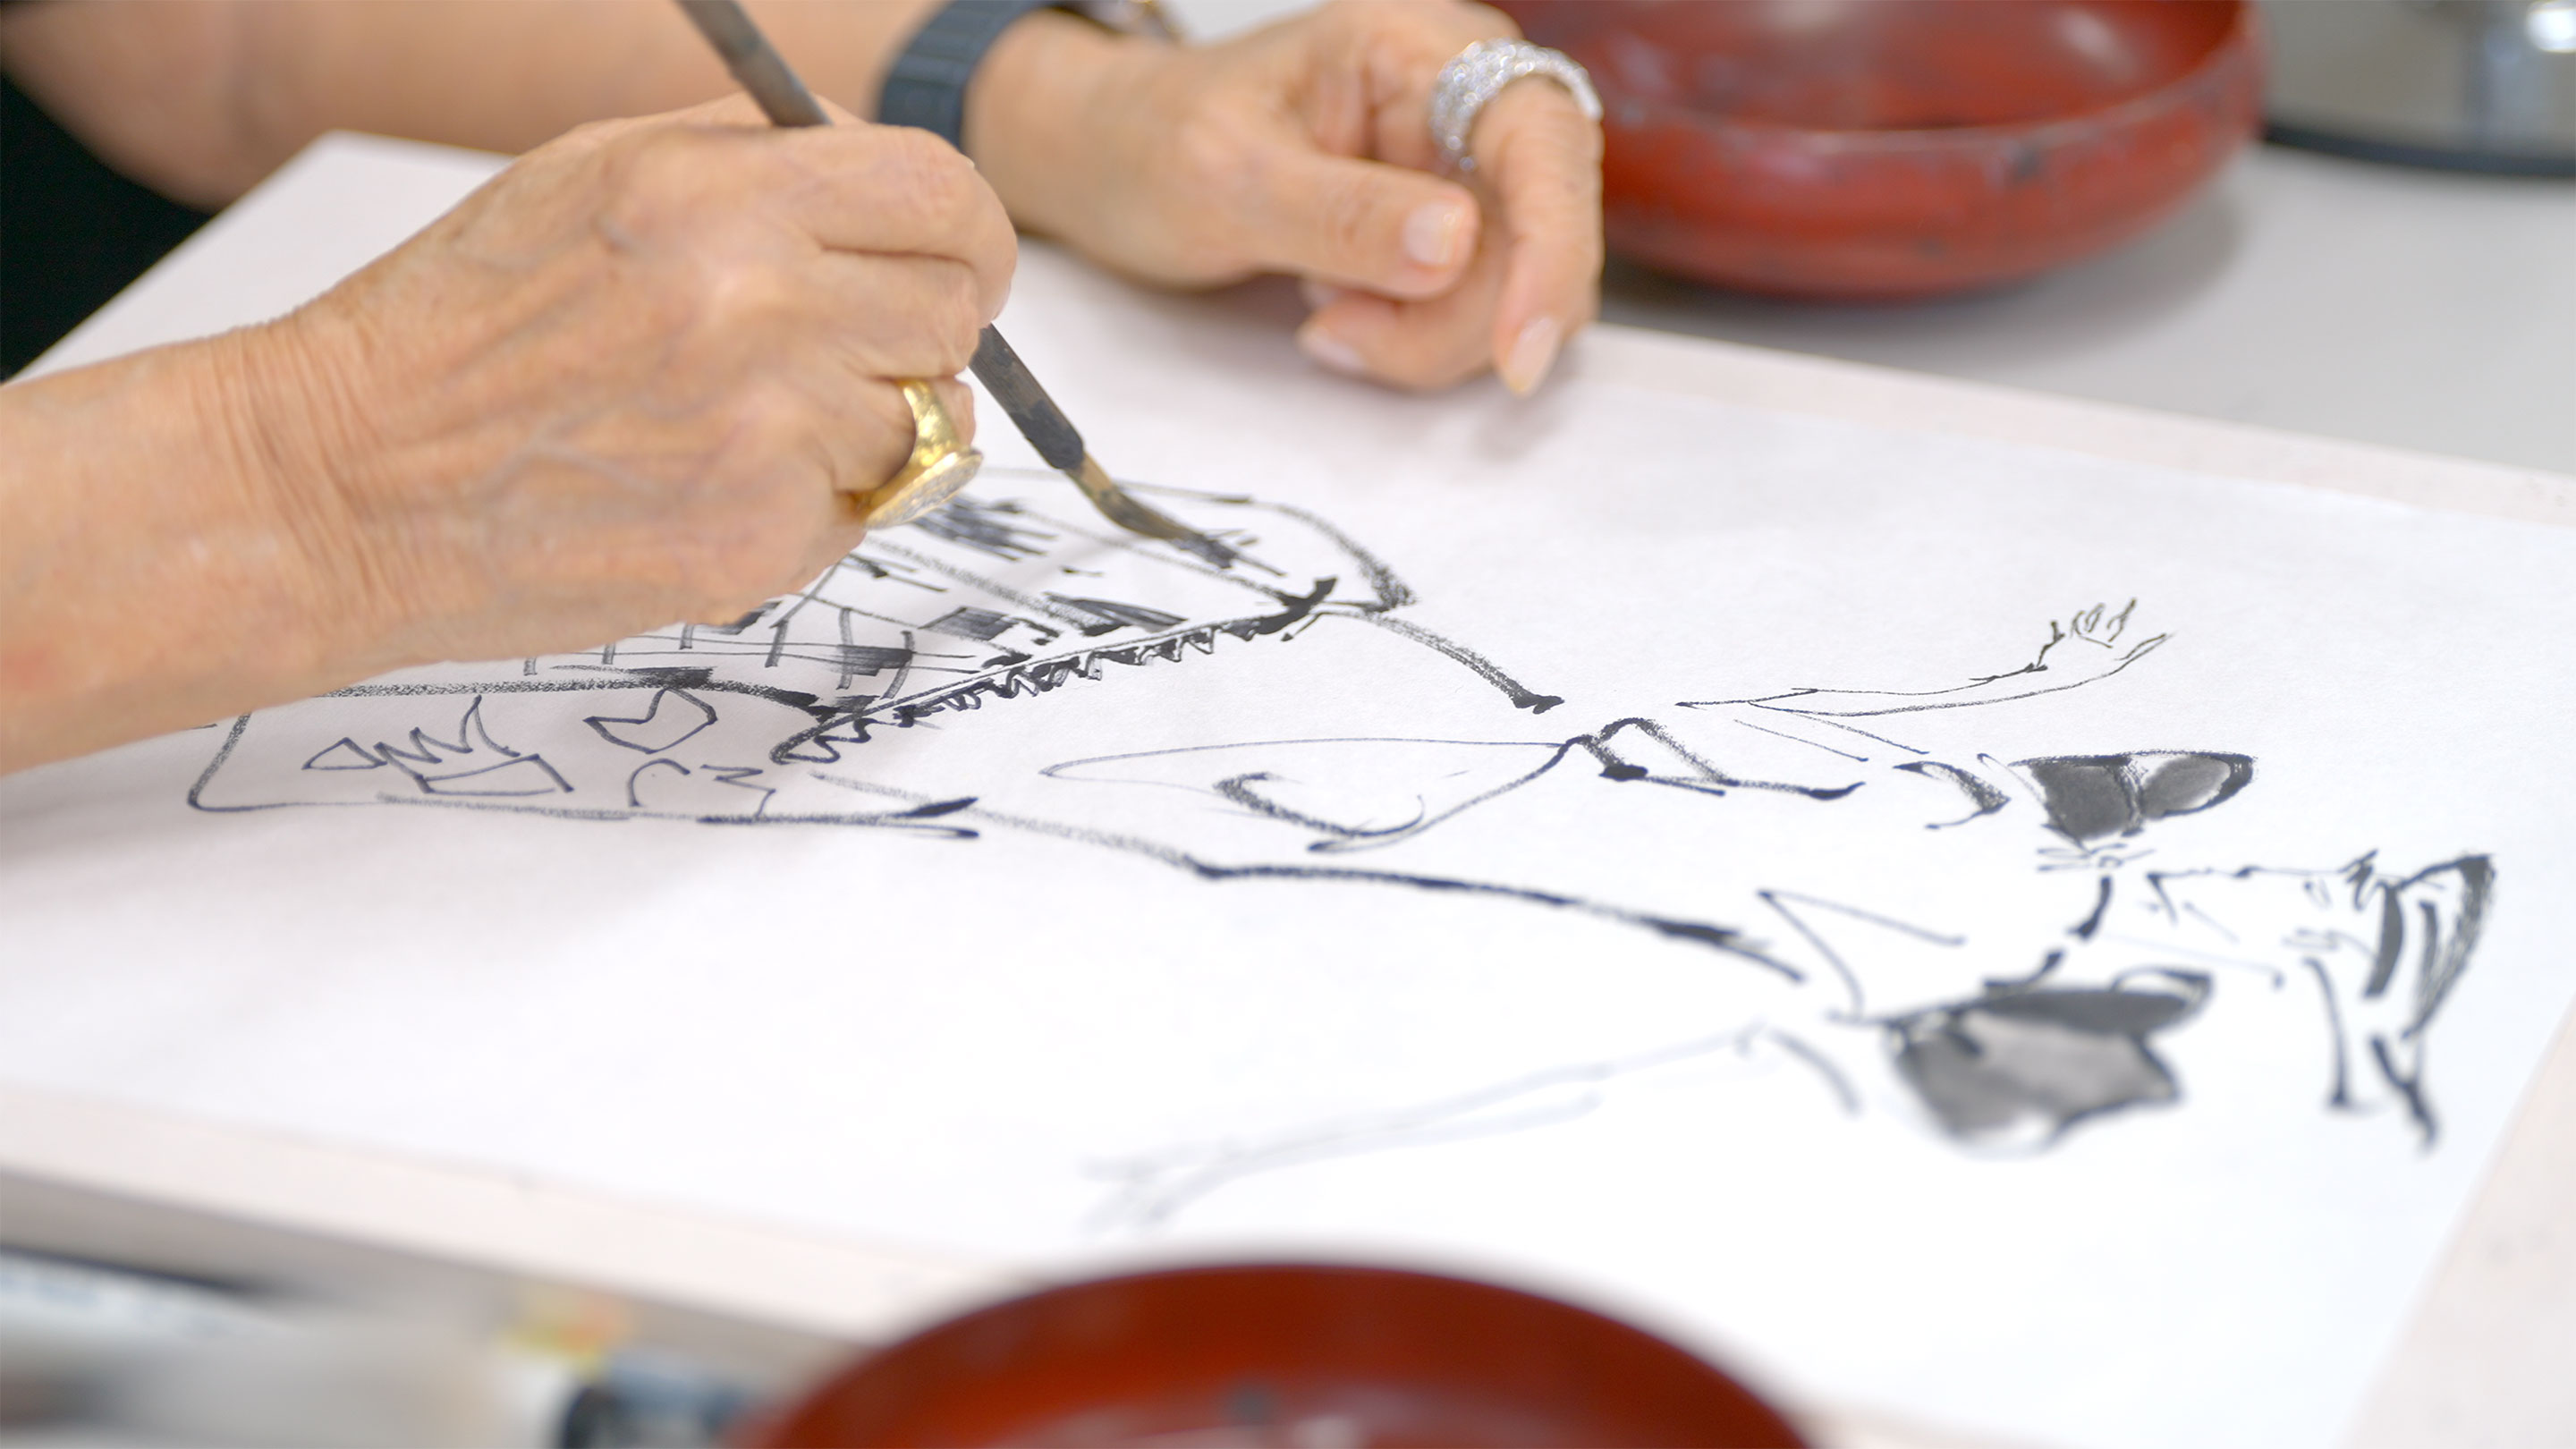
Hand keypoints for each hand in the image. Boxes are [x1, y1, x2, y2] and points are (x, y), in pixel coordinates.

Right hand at [253, 95, 1013, 673]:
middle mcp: (755, 305)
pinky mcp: (758, 539)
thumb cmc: (460, 330)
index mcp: (717, 195)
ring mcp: (765, 432)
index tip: (955, 260)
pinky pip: (865, 512)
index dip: (967, 233)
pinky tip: (706, 486)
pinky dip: (812, 506)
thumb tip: (886, 180)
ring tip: (736, 424)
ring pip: (924, 424)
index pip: (940, 193)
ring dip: (864, 429)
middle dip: (923, 332)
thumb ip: (752, 161)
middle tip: (847, 350)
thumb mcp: (593, 177)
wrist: (345, 482)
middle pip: (956, 313)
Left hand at [972, 1, 1602, 392]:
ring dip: (1427, 337)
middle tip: (1335, 331)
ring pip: (1515, 288)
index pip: (1540, 138)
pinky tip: (1343, 312)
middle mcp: (1463, 97)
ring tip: (1324, 310)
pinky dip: (1417, 338)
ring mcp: (1464, 163)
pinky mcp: (1455, 224)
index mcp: (1413, 48)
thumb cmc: (1155, 143)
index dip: (1552, 250)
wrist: (1115, 159)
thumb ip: (1343, 213)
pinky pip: (1479, 308)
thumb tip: (1458, 242)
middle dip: (1454, 318)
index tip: (1521, 352)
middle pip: (1539, 233)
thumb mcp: (1226, 180)